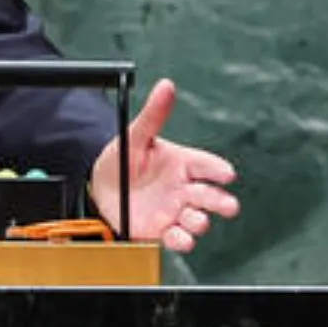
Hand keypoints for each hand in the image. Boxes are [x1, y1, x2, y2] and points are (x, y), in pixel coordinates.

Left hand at [86, 79, 238, 254]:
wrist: (99, 188)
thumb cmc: (122, 160)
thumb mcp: (135, 137)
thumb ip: (153, 115)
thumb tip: (166, 86)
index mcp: (183, 164)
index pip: (207, 165)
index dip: (218, 170)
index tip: (227, 174)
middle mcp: (184, 189)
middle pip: (211, 196)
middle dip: (221, 202)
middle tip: (228, 205)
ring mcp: (176, 211)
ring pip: (198, 219)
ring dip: (200, 221)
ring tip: (195, 219)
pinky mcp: (163, 231)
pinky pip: (178, 239)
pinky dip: (183, 241)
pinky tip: (182, 237)